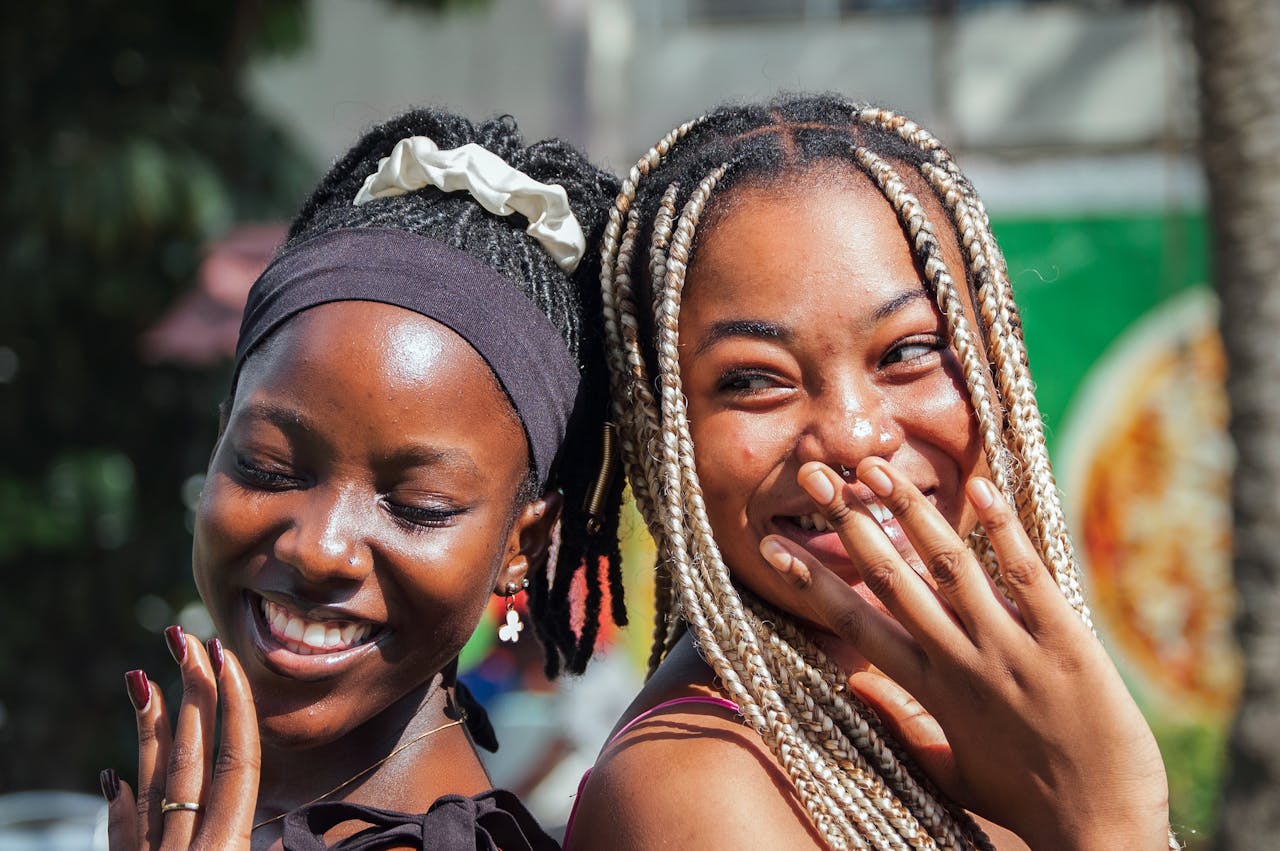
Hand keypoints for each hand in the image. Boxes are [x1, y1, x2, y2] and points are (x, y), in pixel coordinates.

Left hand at [101, 626, 259, 850]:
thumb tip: (308, 833)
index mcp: (225, 849)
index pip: (237, 763)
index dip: (234, 708)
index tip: (224, 658)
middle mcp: (187, 847)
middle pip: (192, 758)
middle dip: (193, 693)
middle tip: (185, 640)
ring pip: (152, 784)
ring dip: (150, 729)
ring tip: (140, 679)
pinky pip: (120, 834)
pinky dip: (119, 806)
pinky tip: (111, 778)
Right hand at [759, 458, 1169, 850]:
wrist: (1102, 829)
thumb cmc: (1025, 801)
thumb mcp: (950, 771)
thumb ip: (902, 726)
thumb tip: (852, 689)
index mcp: (930, 692)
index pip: (855, 626)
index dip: (813, 583)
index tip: (774, 549)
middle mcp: (961, 664)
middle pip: (895, 582)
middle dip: (855, 526)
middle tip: (823, 480)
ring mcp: (1012, 651)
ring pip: (951, 567)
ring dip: (913, 513)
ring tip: (879, 469)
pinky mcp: (1067, 644)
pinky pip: (1028, 575)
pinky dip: (1004, 529)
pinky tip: (982, 489)